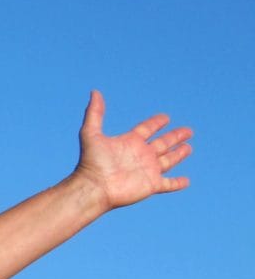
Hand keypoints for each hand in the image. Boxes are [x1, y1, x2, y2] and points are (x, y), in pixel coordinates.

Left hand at [73, 90, 192, 209]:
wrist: (93, 187)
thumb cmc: (91, 162)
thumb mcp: (91, 133)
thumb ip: (95, 113)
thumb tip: (94, 92)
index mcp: (130, 142)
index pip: (147, 129)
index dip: (156, 123)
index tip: (165, 117)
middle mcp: (141, 155)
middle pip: (162, 143)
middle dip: (175, 137)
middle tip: (188, 131)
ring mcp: (147, 170)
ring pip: (168, 161)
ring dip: (178, 155)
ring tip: (188, 148)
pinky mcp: (151, 185)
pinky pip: (168, 184)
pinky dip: (177, 183)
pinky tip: (187, 181)